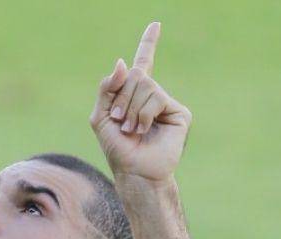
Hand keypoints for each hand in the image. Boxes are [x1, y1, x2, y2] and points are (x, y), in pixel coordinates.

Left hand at [90, 22, 191, 181]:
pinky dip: (143, 115)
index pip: (143, 63)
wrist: (134, 172)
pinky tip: (143, 129)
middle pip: (136, 74)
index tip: (156, 24)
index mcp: (134, 94)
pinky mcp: (180, 112)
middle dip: (121, 97)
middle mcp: (153, 95)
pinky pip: (156, 99)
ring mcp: (167, 103)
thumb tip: (123, 62)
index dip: (149, 43)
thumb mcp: (101, 116)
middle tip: (119, 121)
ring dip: (131, 109)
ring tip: (131, 129)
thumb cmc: (116, 148)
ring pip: (145, 86)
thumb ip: (107, 88)